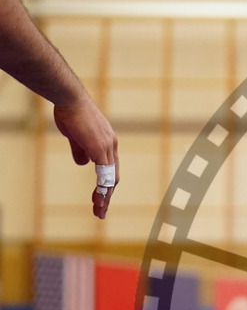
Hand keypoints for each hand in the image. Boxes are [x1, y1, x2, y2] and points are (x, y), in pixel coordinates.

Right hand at [52, 96, 119, 218]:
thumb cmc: (70, 112)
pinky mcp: (100, 148)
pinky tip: (98, 199)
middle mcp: (112, 146)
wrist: (69, 98)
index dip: (105, 183)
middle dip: (107, 195)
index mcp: (108, 142)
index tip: (99, 197)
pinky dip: (102, 189)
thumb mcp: (75, 135)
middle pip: (113, 176)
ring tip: (99, 211)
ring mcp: (107, 147)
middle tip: (101, 211)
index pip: (110, 168)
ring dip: (105, 197)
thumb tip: (82, 164)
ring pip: (110, 178)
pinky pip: (104, 174)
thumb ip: (80, 150)